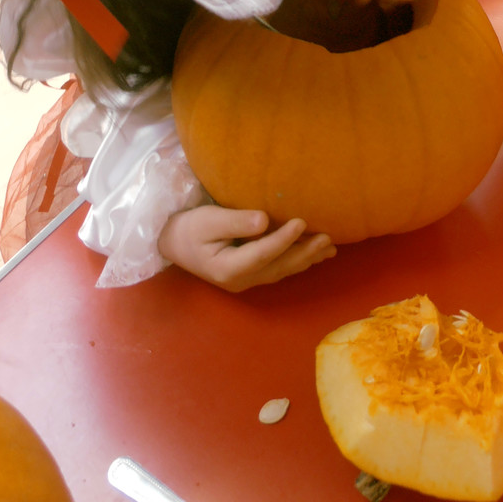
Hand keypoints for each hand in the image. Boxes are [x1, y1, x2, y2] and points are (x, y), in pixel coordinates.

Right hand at [158, 205, 335, 291]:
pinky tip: (314, 254)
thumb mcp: (206, 221)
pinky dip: (298, 260)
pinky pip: (279, 269)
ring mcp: (247, 280)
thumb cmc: (188, 229)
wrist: (173, 243)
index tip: (302, 222)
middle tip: (328, 238)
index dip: (283, 239)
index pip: (262, 253)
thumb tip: (263, 221)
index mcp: (228, 268)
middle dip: (305, 252)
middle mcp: (242, 280)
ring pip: (282, 270)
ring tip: (329, 247)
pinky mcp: (251, 275)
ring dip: (307, 258)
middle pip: (279, 266)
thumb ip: (235, 222)